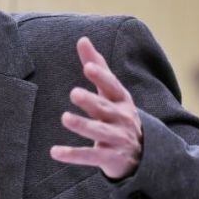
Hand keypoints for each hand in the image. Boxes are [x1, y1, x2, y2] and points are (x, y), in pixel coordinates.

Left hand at [50, 36, 142, 179]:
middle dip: (91, 101)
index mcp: (121, 100)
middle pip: (105, 108)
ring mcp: (117, 139)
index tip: (88, 66)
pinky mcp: (110, 158)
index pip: (112, 86)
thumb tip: (82, 39)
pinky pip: (90, 156)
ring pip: (99, 132)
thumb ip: (97, 66)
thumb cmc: (120, 115)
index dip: (101, 77)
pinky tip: (55, 152)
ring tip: (65, 118)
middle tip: (74, 93)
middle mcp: (121, 119)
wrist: (143, 155)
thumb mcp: (111, 92)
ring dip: (83, 125)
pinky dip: (73, 155)